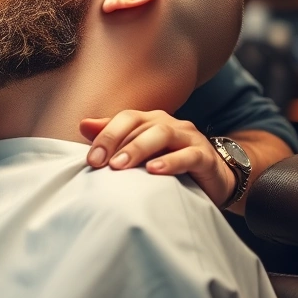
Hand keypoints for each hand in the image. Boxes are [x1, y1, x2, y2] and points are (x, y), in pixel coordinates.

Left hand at [80, 110, 235, 206]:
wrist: (214, 179)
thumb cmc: (170, 163)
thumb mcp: (140, 152)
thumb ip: (114, 138)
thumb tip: (83, 125)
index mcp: (150, 120)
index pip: (125, 118)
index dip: (106, 134)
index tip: (91, 159)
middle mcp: (168, 124)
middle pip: (140, 125)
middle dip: (116, 142)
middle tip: (100, 163)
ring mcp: (188, 137)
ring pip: (162, 134)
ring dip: (138, 149)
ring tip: (120, 165)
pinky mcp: (205, 156)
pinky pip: (188, 155)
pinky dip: (171, 162)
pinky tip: (155, 171)